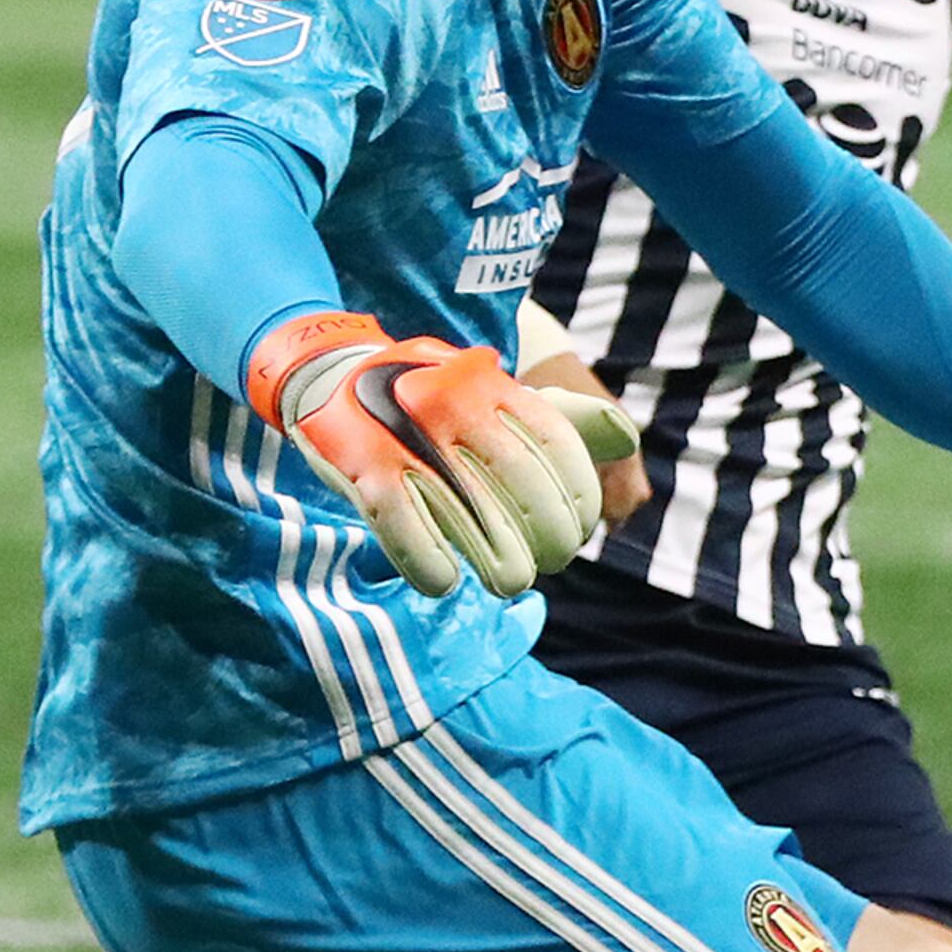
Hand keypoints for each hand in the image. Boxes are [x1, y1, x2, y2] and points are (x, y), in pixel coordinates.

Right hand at [245, 312, 637, 596]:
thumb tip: (626, 438)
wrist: (324, 368)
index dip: (579, 496)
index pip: (558, 444)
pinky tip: (446, 582)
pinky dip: (431, 565)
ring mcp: (407, 437)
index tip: (580, 528)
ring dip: (503, 563)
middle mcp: (455, 406)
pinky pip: (405, 527)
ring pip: (474, 516)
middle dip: (550, 537)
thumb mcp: (493, 389)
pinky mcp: (362, 468)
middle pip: (525, 486)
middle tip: (547, 562)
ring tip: (509, 581)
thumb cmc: (427, 397)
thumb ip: (560, 415)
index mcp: (491, 385)